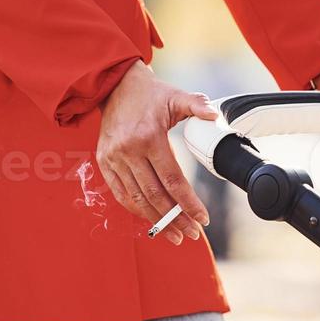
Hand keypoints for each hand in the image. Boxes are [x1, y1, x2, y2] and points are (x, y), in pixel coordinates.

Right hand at [97, 63, 216, 244]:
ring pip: (137, 199)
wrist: (116, 86)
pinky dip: (136, 209)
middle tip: (192, 233)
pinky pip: (121, 193)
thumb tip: (215, 115)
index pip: (172, 180)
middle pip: (156, 195)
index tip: (203, 219)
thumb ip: (197, 104)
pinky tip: (152, 220)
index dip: (189, 203)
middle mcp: (129, 151)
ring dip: (157, 220)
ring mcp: (114, 159)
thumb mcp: (176, 95)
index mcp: (149, 137)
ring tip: (176, 234)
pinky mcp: (104, 162)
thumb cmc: (151, 94)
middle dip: (176, 218)